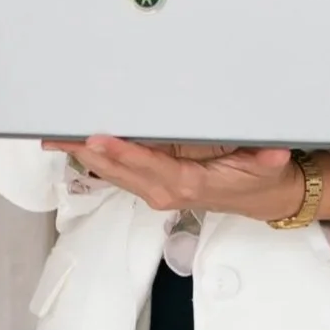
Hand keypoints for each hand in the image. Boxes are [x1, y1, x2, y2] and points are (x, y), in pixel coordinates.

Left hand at [45, 137, 329, 225]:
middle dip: (87, 152)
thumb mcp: (266, 165)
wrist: (262, 197)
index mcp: (187, 184)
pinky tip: (76, 143)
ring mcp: (154, 189)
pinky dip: (95, 157)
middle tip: (58, 132)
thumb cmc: (258, 177)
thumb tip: (274, 154)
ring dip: (83, 155)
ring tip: (55, 135)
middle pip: (119, 169)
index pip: (150, 166)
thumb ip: (266, 159)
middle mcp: (164, 190)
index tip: (99, 140)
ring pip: (112, 171)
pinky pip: (118, 171)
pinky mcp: (150, 184)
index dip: (123, 153)